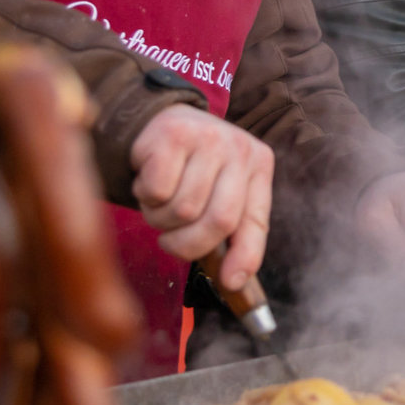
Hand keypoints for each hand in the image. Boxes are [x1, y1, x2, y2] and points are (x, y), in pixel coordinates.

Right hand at [129, 105, 273, 290]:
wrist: (159, 121)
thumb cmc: (192, 168)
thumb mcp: (221, 192)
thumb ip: (231, 231)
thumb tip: (234, 282)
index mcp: (258, 165)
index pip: (257, 221)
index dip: (244, 257)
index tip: (229, 282)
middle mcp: (239, 149)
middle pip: (219, 221)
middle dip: (187, 244)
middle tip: (169, 239)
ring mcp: (208, 138)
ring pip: (183, 210)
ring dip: (161, 218)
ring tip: (161, 201)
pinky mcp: (173, 134)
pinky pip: (157, 191)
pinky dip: (146, 196)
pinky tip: (150, 179)